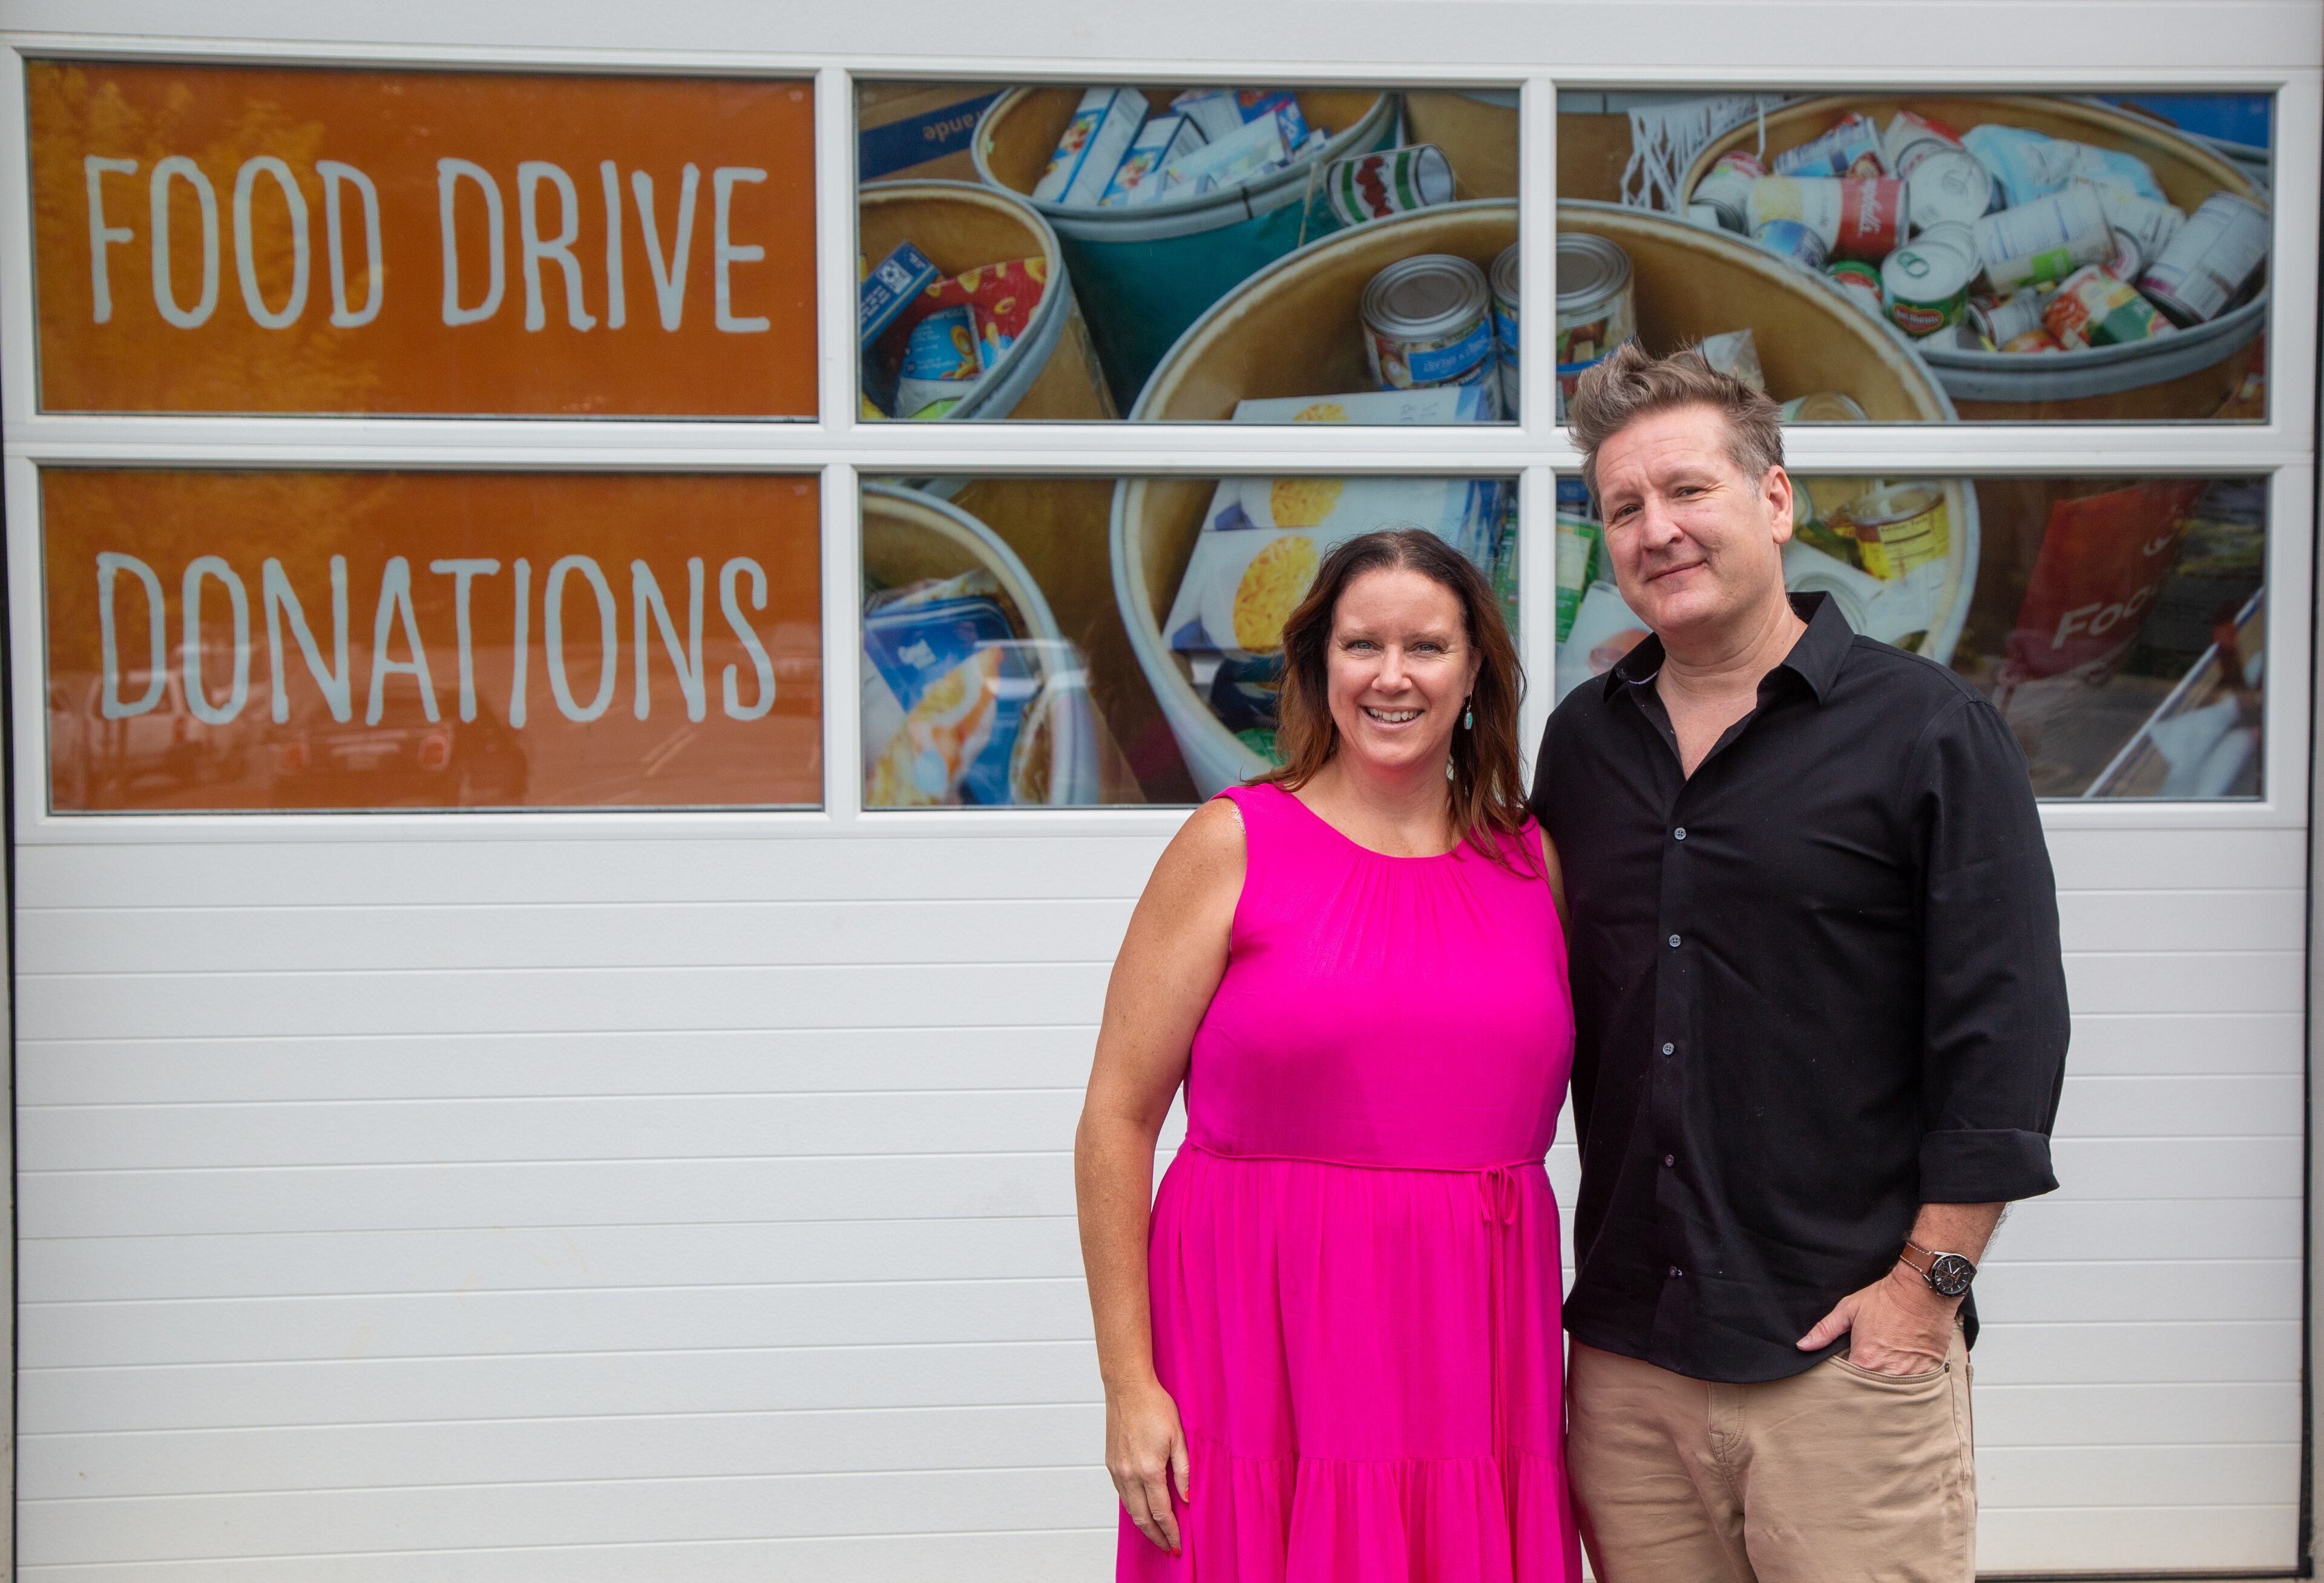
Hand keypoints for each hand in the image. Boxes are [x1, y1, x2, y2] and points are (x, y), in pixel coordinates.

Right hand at [1105, 1374, 1191, 1553]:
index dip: (1170, 1531)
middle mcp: (1129, 1473)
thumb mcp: (1179, 1437)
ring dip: (1143, 1524)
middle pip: (1142, 1517)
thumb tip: (1187, 1497)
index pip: (1161, 1512)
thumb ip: (1184, 1470)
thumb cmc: (1155, 1406)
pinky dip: (1132, 1506)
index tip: (1177, 1544)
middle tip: (1167, 1546)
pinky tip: (1142, 1508)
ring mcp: (1117, 1469)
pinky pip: (1122, 1494)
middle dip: (1156, 1536)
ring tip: (1156, 1533)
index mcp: (1149, 1469)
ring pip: (1129, 1508)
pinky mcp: (1111, 1463)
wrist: (1127, 1387)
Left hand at [1796, 1263, 1957, 1376]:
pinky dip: (1906, 1384)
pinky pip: (1913, 1388)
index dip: (1844, 1380)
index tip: (1844, 1373)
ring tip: (1883, 1372)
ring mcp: (1910, 1375)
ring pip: (1892, 1392)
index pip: (1847, 1383)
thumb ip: (1824, 1330)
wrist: (1922, 1290)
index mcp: (1865, 1360)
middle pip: (1870, 1392)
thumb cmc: (1884, 1299)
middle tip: (1864, 1374)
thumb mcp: (1848, 1309)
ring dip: (1885, 1388)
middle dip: (1864, 1388)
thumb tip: (1802, 1346)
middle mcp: (1887, 1373)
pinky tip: (1902, 1371)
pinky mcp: (1928, 1373)